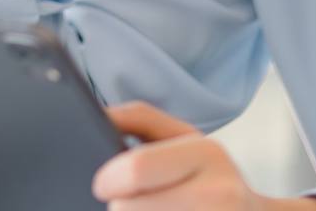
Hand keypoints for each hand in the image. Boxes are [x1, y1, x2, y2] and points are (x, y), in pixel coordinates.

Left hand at [95, 103, 315, 210]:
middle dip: (120, 206)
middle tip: (132, 203)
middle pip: (126, 209)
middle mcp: (218, 195)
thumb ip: (138, 118)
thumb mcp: (183, 137)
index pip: (135, 170)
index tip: (103, 184)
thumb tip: (97, 114)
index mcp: (206, 155)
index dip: (107, 180)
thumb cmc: (211, 177)